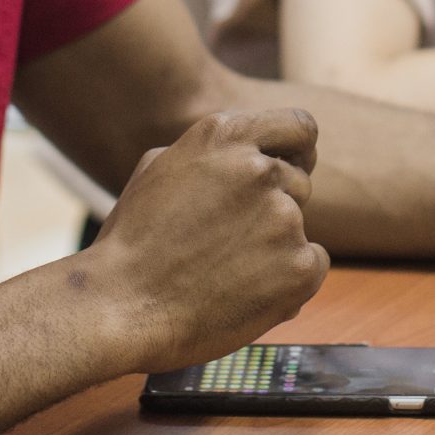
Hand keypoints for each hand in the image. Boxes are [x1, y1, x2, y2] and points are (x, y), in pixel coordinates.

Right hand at [82, 109, 330, 373]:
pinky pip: (312, 265)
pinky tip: (248, 293)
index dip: (297, 151)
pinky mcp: (298, 264)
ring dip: (276, 247)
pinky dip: (290, 281)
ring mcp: (283, 215)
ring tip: (224, 273)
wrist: (121, 307)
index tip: (287, 172)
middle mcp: (259, 168)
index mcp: (224, 136)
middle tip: (229, 242)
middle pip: (299, 181)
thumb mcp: (159, 170)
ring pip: (299, 227)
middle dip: (274, 208)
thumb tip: (250, 154)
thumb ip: (211, 154)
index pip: (299, 126)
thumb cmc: (132, 243)